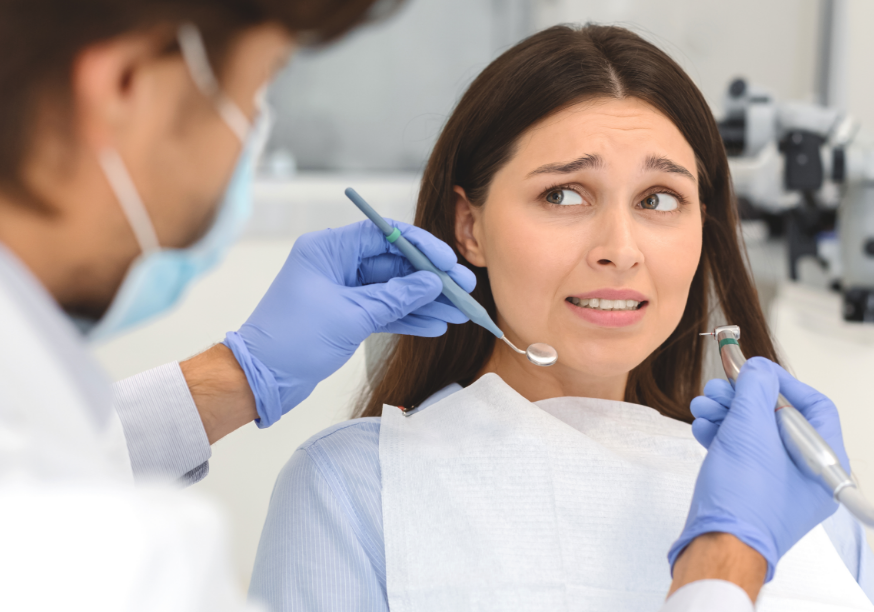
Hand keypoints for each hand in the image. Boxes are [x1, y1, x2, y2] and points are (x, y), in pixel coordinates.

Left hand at [223, 219, 475, 427]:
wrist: (261, 378)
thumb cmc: (293, 339)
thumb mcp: (351, 316)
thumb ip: (395, 297)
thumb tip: (433, 283)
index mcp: (328, 250)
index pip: (383, 235)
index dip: (420, 246)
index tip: (448, 262)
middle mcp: (335, 264)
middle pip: (393, 263)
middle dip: (429, 278)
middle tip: (463, 289)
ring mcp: (341, 290)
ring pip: (392, 289)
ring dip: (423, 301)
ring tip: (457, 312)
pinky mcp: (345, 315)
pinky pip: (383, 310)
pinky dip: (407, 317)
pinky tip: (434, 325)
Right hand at [668, 357, 848, 581]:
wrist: (715, 544)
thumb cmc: (743, 500)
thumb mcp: (750, 430)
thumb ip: (756, 390)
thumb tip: (759, 370)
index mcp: (822, 462)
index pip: (813, 407)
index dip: (782, 383)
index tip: (754, 371)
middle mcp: (804, 474)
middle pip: (777, 417)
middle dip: (742, 398)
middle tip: (718, 389)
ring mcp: (776, 483)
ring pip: (754, 433)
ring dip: (725, 413)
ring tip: (702, 406)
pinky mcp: (749, 489)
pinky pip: (740, 452)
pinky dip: (721, 434)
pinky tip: (702, 427)